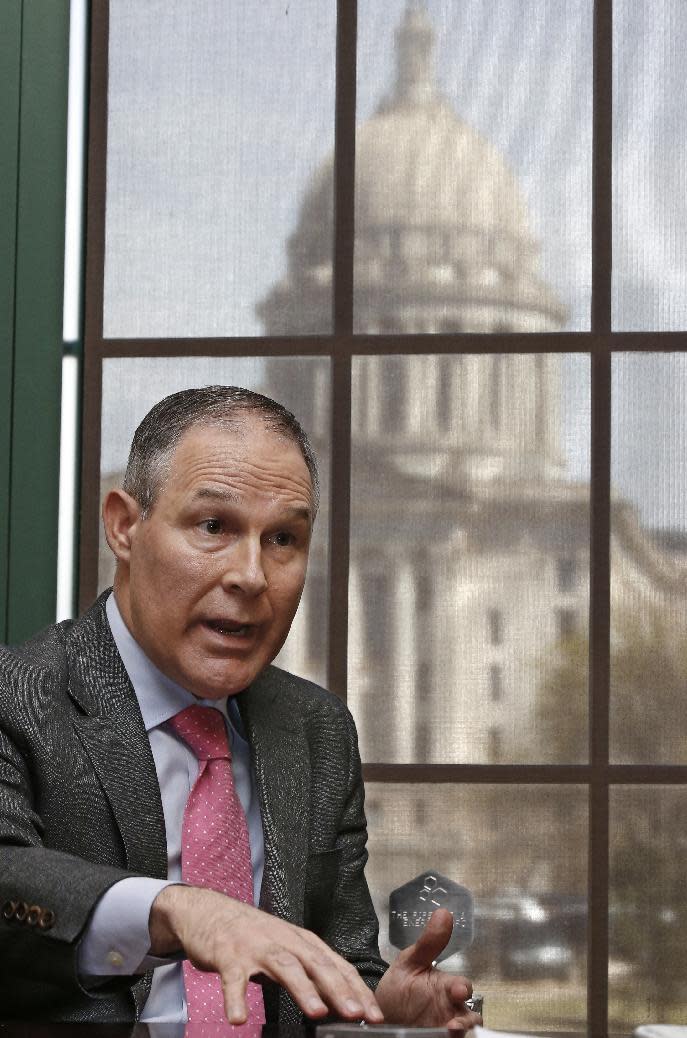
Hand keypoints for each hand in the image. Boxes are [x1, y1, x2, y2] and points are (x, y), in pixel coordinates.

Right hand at [149, 885, 384, 1025]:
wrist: (211, 911)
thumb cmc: (254, 935)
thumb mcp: (287, 948)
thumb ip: (311, 972)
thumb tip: (340, 1001)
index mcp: (302, 942)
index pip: (336, 966)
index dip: (356, 990)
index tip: (374, 1014)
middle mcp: (284, 941)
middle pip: (316, 964)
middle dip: (338, 989)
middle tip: (356, 1013)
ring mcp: (257, 947)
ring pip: (285, 966)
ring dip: (302, 989)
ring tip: (317, 1012)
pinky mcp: (229, 955)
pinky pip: (233, 979)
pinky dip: (236, 998)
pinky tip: (238, 1017)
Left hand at [375, 908, 481, 1032]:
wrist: (380, 1015)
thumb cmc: (400, 987)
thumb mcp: (409, 963)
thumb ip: (428, 943)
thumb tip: (443, 912)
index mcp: (446, 988)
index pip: (463, 988)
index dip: (462, 989)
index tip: (457, 990)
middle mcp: (450, 1010)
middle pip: (469, 1018)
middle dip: (466, 1021)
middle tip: (453, 1025)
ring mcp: (443, 1027)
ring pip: (463, 1033)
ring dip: (459, 1034)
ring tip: (447, 1033)